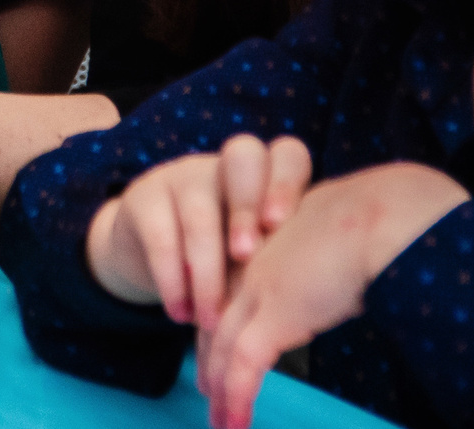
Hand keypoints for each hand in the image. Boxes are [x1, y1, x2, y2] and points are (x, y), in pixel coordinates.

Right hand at [87, 136, 312, 330]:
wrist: (150, 250)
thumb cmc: (225, 256)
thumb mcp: (255, 252)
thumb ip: (282, 257)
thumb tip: (330, 296)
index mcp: (264, 175)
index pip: (286, 155)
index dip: (287, 183)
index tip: (281, 226)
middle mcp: (224, 165)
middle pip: (241, 158)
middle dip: (247, 207)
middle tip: (246, 257)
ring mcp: (181, 175)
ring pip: (199, 213)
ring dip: (208, 271)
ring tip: (212, 319)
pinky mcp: (143, 198)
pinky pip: (160, 238)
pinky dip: (173, 281)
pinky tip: (181, 313)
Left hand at [196, 162, 468, 428]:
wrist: (382, 214)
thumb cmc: (375, 224)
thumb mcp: (334, 246)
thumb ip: (321, 270)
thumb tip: (334, 293)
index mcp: (263, 249)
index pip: (227, 297)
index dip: (219, 331)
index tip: (215, 355)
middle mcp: (251, 267)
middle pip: (216, 324)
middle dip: (211, 365)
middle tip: (210, 395)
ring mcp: (259, 289)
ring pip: (223, 349)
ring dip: (221, 392)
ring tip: (220, 423)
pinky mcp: (276, 313)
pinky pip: (245, 366)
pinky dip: (238, 397)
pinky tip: (235, 422)